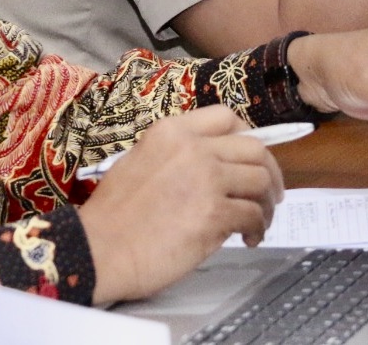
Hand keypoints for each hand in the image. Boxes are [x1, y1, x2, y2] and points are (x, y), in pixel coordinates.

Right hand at [76, 105, 283, 303]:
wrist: (97, 250)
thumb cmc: (113, 216)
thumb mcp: (139, 162)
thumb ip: (176, 156)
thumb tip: (212, 166)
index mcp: (172, 131)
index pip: (226, 117)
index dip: (248, 137)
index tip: (252, 158)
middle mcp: (193, 148)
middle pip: (254, 148)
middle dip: (270, 172)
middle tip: (270, 194)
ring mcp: (206, 178)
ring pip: (260, 180)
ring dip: (266, 203)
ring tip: (260, 222)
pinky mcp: (214, 212)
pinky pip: (253, 214)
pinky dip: (258, 227)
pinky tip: (249, 238)